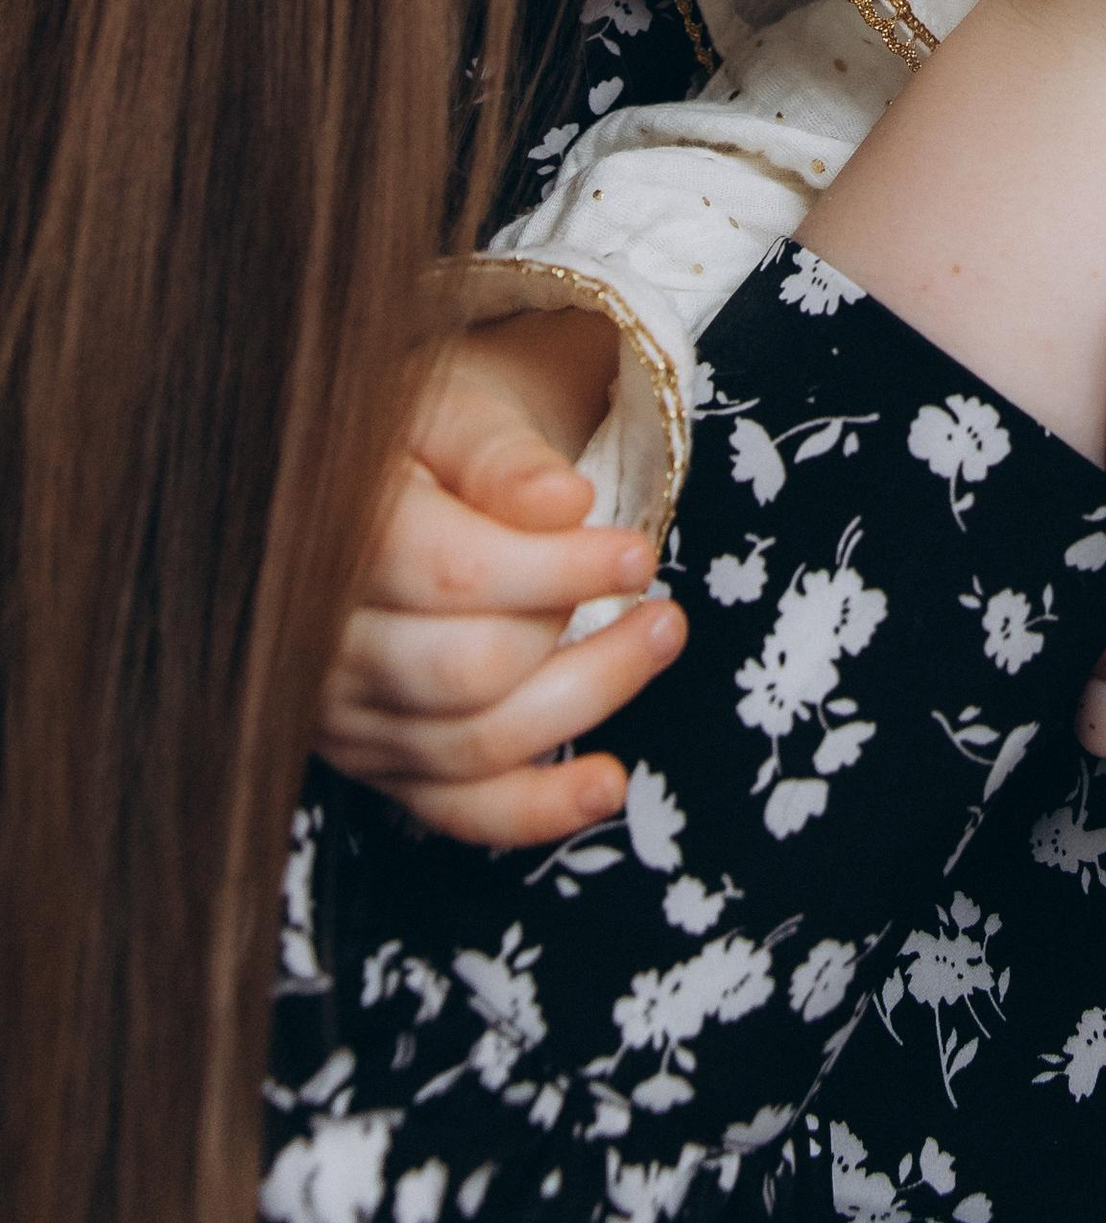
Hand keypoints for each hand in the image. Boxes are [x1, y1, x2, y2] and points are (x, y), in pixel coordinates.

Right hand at [313, 311, 683, 846]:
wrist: (384, 475)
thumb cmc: (429, 433)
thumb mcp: (458, 411)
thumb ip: (503, 457)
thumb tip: (564, 503)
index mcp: (337, 535)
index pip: (453, 575)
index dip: (557, 571)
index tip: (638, 553)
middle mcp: (323, 641)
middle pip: (467, 671)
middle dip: (582, 644)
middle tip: (666, 609)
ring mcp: (343, 715)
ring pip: (473, 744)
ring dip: (586, 703)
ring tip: (660, 641)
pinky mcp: (374, 764)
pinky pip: (454, 809)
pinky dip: (536, 811)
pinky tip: (607, 786)